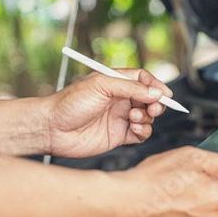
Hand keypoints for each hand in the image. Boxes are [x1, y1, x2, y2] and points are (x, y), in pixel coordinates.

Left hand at [45, 69, 173, 157]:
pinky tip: (135, 129)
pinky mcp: (119, 136)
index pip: (143, 80)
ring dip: (147, 117)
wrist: (52, 128)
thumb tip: (156, 92)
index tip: (165, 93)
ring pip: (147, 117)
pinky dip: (143, 131)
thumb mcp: (102, 86)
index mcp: (115, 82)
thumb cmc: (69, 103)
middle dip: (156, 103)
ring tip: (134, 117)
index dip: (156, 85)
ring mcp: (120, 118)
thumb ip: (131, 88)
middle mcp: (119, 100)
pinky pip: (141, 133)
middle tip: (154, 107)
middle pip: (149, 99)